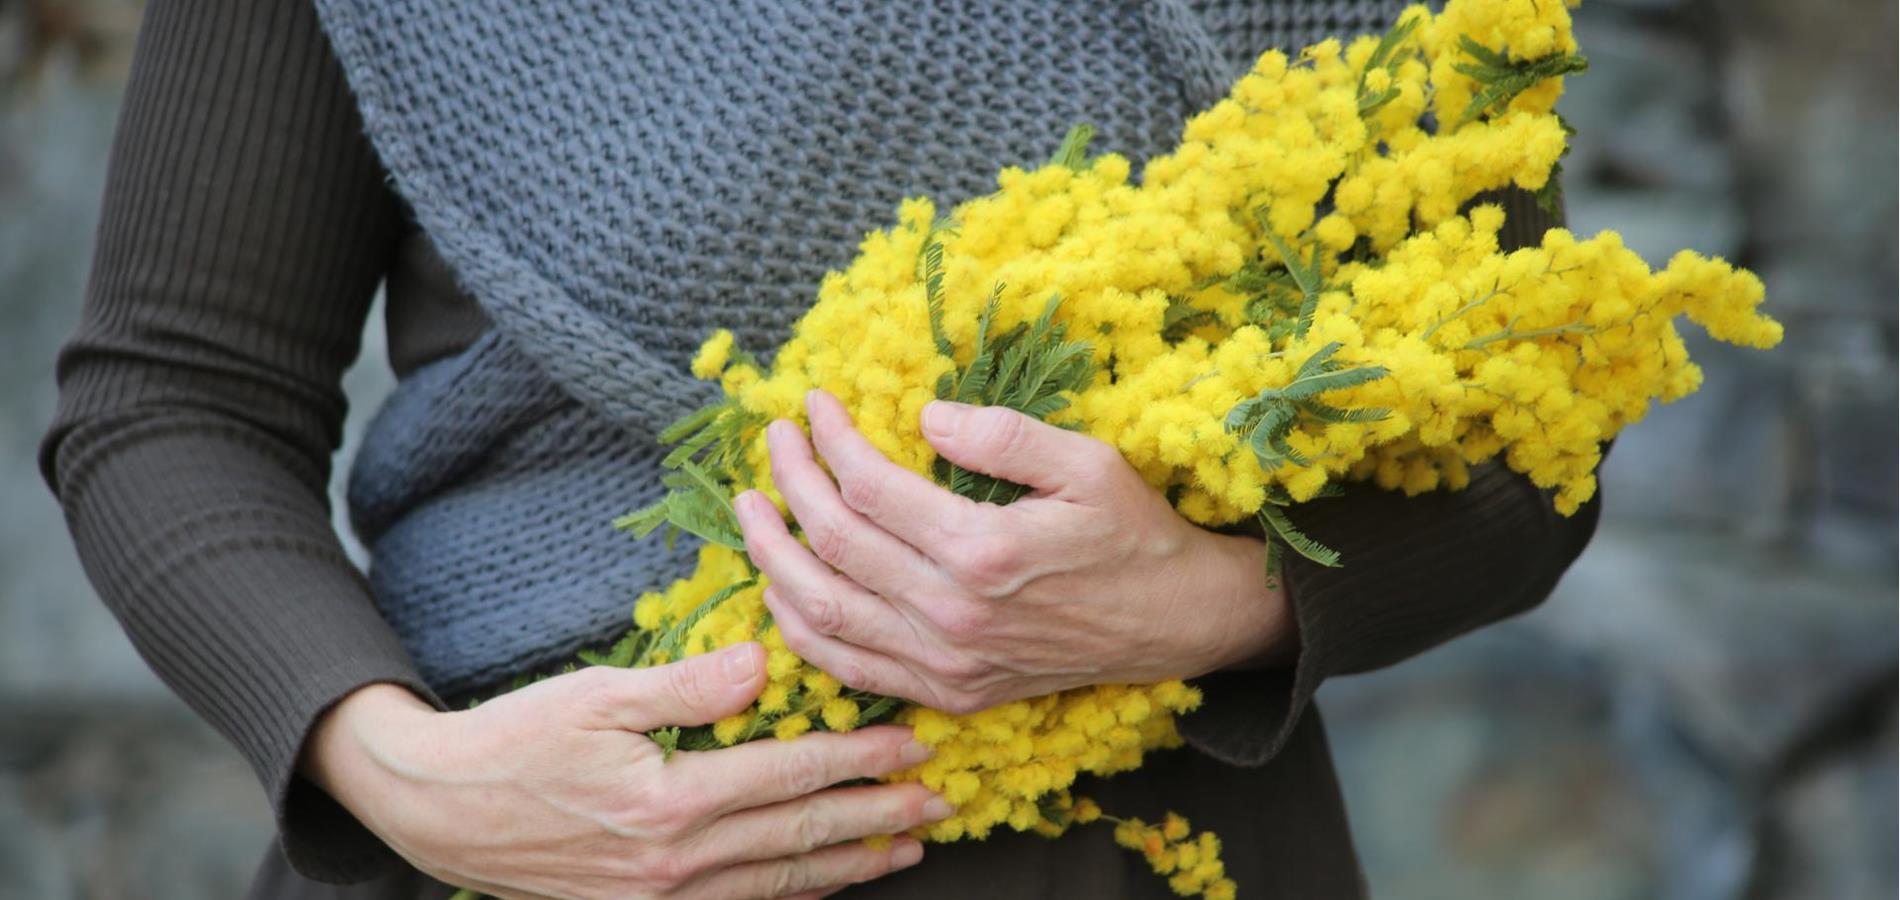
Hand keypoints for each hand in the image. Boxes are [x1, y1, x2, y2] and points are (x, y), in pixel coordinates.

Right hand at [301, 643, 949, 898]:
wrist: (436, 811)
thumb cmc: (513, 743)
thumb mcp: (595, 696)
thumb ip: (687, 686)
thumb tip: (766, 663)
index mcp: (672, 801)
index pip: (792, 774)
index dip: (860, 760)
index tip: (914, 746)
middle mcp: (677, 864)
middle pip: (802, 834)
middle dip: (878, 817)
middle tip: (938, 803)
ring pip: (782, 882)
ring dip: (851, 864)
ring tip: (908, 850)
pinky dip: (794, 897)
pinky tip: (827, 887)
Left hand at [730, 390, 1293, 714]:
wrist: (1173, 622)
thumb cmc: (1131, 532)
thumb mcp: (1086, 462)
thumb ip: (1003, 435)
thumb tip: (924, 415)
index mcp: (983, 551)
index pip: (869, 487)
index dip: (830, 440)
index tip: (813, 404)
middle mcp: (952, 615)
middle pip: (832, 544)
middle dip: (789, 483)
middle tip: (774, 440)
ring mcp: (944, 663)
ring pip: (822, 612)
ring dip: (771, 557)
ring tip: (751, 509)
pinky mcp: (946, 693)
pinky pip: (847, 668)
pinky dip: (801, 630)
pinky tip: (781, 590)